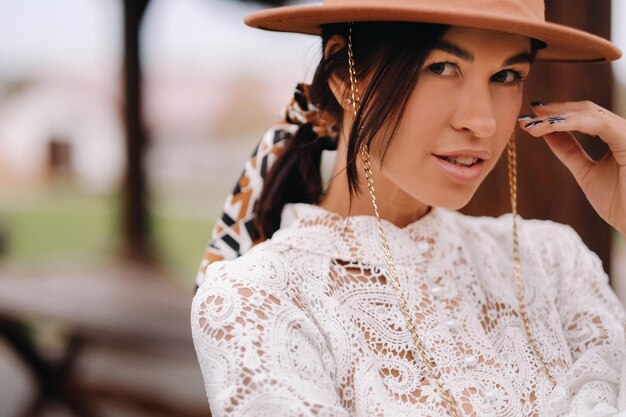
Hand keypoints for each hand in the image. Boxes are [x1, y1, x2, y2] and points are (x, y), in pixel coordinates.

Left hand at [519, 101, 625, 236]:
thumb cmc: (620, 204)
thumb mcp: (586, 173)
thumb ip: (570, 151)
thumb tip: (547, 132)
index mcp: (618, 136)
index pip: (586, 115)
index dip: (558, 114)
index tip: (531, 118)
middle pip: (586, 109)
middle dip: (553, 112)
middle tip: (526, 118)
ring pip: (589, 113)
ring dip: (556, 118)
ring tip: (531, 126)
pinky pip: (598, 123)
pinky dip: (571, 123)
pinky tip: (550, 126)